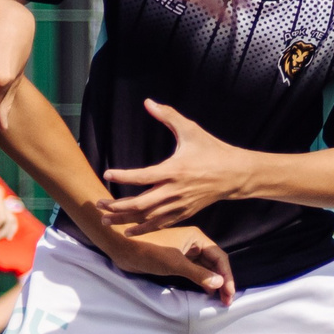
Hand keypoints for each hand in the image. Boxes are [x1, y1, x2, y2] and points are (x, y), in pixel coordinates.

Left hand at [99, 100, 255, 231]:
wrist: (235, 174)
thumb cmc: (212, 150)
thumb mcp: (191, 130)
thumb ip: (168, 116)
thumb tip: (148, 102)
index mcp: (174, 171)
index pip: (143, 176)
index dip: (123, 176)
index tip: (108, 174)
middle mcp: (174, 191)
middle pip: (140, 204)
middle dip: (117, 206)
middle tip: (99, 204)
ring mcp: (179, 205)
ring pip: (147, 217)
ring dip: (125, 220)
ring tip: (105, 220)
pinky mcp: (184, 213)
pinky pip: (160, 224)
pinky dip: (143, 229)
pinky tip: (127, 232)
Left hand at [99, 224, 232, 302]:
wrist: (122, 247)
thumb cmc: (148, 250)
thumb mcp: (174, 263)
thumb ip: (198, 274)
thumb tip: (219, 284)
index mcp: (197, 238)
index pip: (219, 258)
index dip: (227, 276)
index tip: (229, 294)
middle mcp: (193, 244)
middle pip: (214, 264)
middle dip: (222, 282)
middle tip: (227, 301)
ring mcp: (184, 252)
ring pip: (205, 269)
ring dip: (213, 283)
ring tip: (219, 300)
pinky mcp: (174, 261)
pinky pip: (194, 272)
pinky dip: (201, 282)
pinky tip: (205, 292)